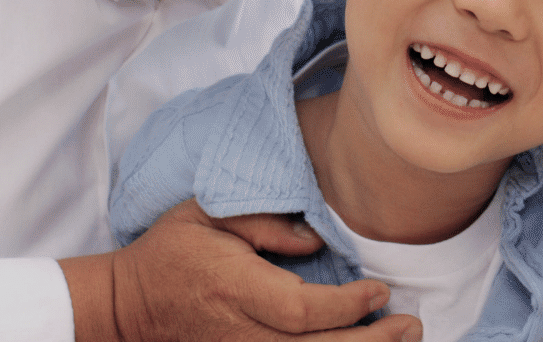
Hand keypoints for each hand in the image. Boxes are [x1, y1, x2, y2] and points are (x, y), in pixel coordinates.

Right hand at [63, 199, 423, 341]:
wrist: (130, 305)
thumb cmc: (172, 251)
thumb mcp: (207, 214)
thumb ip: (265, 224)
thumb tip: (317, 241)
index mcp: (236, 288)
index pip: (302, 310)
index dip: (347, 306)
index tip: (380, 289)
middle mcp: (241, 331)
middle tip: (413, 324)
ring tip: (403, 340)